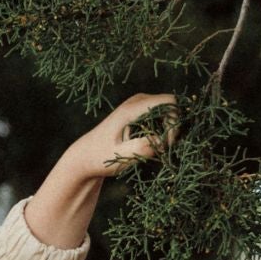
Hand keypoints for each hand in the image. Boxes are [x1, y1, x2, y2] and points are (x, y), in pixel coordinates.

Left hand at [24, 92, 177, 249]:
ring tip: (156, 148)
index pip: (169, 102)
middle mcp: (136, 101)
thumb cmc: (100, 158)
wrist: (85, 156)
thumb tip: (160, 140)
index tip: (167, 142)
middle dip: (172, 127)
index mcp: (131, 109)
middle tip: (163, 148)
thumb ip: (139, 148)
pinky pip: (160, 115)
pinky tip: (152, 144)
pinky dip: (161, 130)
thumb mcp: (119, 157)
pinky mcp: (139, 110)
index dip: (175, 122)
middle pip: (171, 106)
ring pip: (167, 111)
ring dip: (167, 130)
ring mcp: (137, 103)